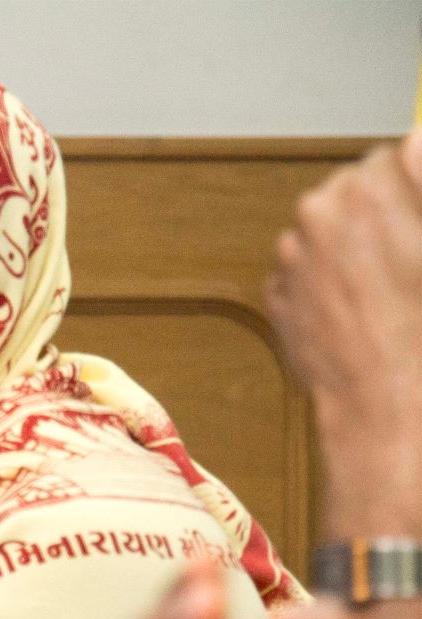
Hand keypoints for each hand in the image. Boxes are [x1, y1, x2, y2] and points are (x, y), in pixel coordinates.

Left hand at [266, 129, 421, 480]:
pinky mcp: (278, 287)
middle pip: (363, 185)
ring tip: (387, 287)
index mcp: (382, 184)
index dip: (417, 181)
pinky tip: (360, 310)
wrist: (388, 401)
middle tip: (411, 252)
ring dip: (354, 244)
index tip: (417, 207)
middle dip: (386, 209)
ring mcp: (295, 249)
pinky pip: (307, 267)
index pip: (406, 152)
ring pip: (330, 226)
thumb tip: (415, 148)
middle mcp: (329, 206)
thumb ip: (418, 185)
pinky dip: (328, 280)